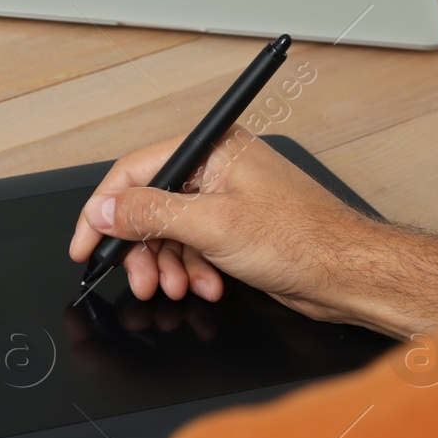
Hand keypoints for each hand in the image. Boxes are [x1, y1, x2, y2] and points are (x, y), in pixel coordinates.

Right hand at [69, 127, 437, 335]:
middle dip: (141, 248)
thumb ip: (150, 214)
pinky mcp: (234, 226)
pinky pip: (192, 245)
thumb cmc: (305, 240)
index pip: (134, 171)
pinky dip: (191, 269)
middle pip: (149, 204)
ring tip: (176, 288)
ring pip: (168, 230)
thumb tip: (106, 209)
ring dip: (167, 264)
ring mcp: (225, 197)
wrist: (351, 274)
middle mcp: (216, 168)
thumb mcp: (212, 226)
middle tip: (138, 278)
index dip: (104, 211)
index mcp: (212, 149)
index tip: (86, 243)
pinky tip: (206, 285)